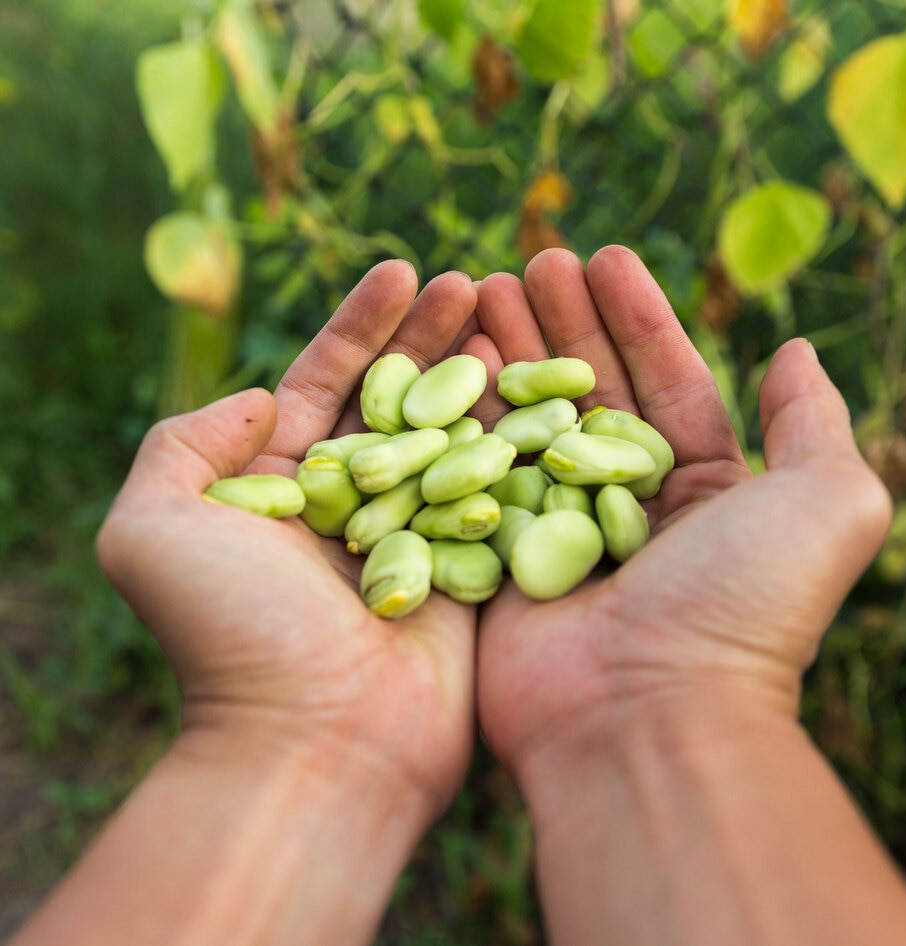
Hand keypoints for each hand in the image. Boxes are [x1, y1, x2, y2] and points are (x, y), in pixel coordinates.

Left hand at [97, 260, 478, 818]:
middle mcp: (350, 506)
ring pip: (453, 437)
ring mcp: (414, 537)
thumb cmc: (231, 635)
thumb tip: (255, 396)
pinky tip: (544, 394)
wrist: (317, 743)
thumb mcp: (154, 527)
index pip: (326, 383)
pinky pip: (495, 494)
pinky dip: (516, 443)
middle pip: (397, 399)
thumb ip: (183, 447)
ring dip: (480, 377)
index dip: (362, 325)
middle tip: (473, 281)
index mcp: (281, 488)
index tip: (403, 269)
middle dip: (432, 337)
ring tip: (512, 316)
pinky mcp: (468, 570)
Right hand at [468, 245, 891, 780]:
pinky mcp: (496, 557)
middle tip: (530, 261)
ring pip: (529, 422)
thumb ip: (815, 420)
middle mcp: (627, 508)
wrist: (646, 717)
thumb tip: (793, 348)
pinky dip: (466, 413)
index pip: (666, 380)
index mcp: (702, 491)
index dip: (637, 315)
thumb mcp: (827, 502)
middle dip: (562, 323)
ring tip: (480, 286)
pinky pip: (478, 472)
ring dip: (509, 352)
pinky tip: (450, 355)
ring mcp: (556, 532)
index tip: (604, 256)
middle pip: (589, 392)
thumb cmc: (741, 606)